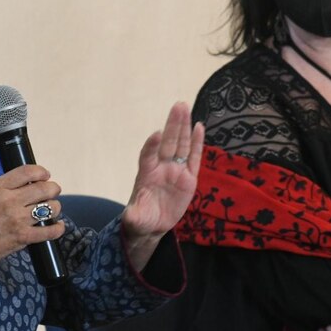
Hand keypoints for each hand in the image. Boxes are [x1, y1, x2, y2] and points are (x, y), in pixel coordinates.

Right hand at [0, 165, 64, 280]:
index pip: (28, 171)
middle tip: (52, 191)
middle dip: (53, 188)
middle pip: (44, 188)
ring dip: (55, 206)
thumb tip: (28, 181)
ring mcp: (18, 220)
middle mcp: (10, 201)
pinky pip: (50, 231)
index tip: (45, 175)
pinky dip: (58, 228)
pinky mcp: (23, 237)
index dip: (42, 171)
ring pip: (51, 207)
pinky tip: (57, 225)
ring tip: (51, 208)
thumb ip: (4, 186)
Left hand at [121, 102, 203, 269]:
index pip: (148, 155)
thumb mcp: (136, 220)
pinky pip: (194, 157)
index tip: (157, 134)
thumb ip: (134, 216)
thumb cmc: (141, 218)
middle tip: (178, 106)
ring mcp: (176, 170)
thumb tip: (131, 217)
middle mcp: (161, 167)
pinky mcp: (189, 177)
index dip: (152, 145)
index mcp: (146, 173)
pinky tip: (199, 127)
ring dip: (184, 127)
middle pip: (168, 143)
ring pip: (181, 145)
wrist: (153, 224)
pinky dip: (197, 143)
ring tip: (185, 108)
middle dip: (173, 125)